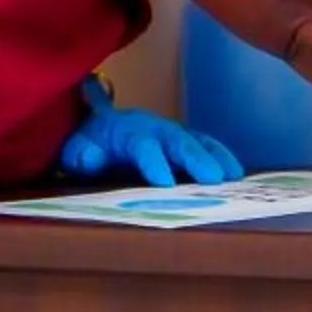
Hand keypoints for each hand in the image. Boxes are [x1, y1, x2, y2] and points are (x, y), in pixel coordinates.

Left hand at [59, 77, 242, 187]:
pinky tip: (236, 174)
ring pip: (196, 140)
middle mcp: (153, 128)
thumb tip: (91, 159)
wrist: (99, 131)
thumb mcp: (75, 152)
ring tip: (234, 176)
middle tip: (213, 179)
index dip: (153, 161)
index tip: (164, 183)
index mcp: (125, 131)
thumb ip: (80, 156)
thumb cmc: (88, 147)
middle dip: (195, 158)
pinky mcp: (184, 143)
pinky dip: (221, 157)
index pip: (141, 144)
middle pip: (177, 139)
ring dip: (216, 156)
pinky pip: (206, 146)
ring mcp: (171, 133)